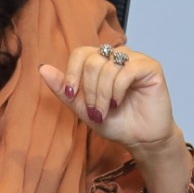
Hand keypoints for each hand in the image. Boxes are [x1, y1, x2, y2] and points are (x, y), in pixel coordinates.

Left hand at [38, 45, 176, 154]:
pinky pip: (126, 71)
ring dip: (102, 94)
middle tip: (95, 111)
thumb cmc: (116, 122)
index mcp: (101, 62)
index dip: (72, 72)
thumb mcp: (83, 108)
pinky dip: (118, 90)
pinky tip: (118, 102)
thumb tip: (42, 68)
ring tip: (107, 110)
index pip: (80, 53)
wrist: (141, 139)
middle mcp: (118, 56)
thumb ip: (64, 89)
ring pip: (107, 66)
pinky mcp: (150, 67)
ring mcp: (135, 60)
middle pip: (92, 60)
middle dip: (89, 90)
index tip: (71, 94)